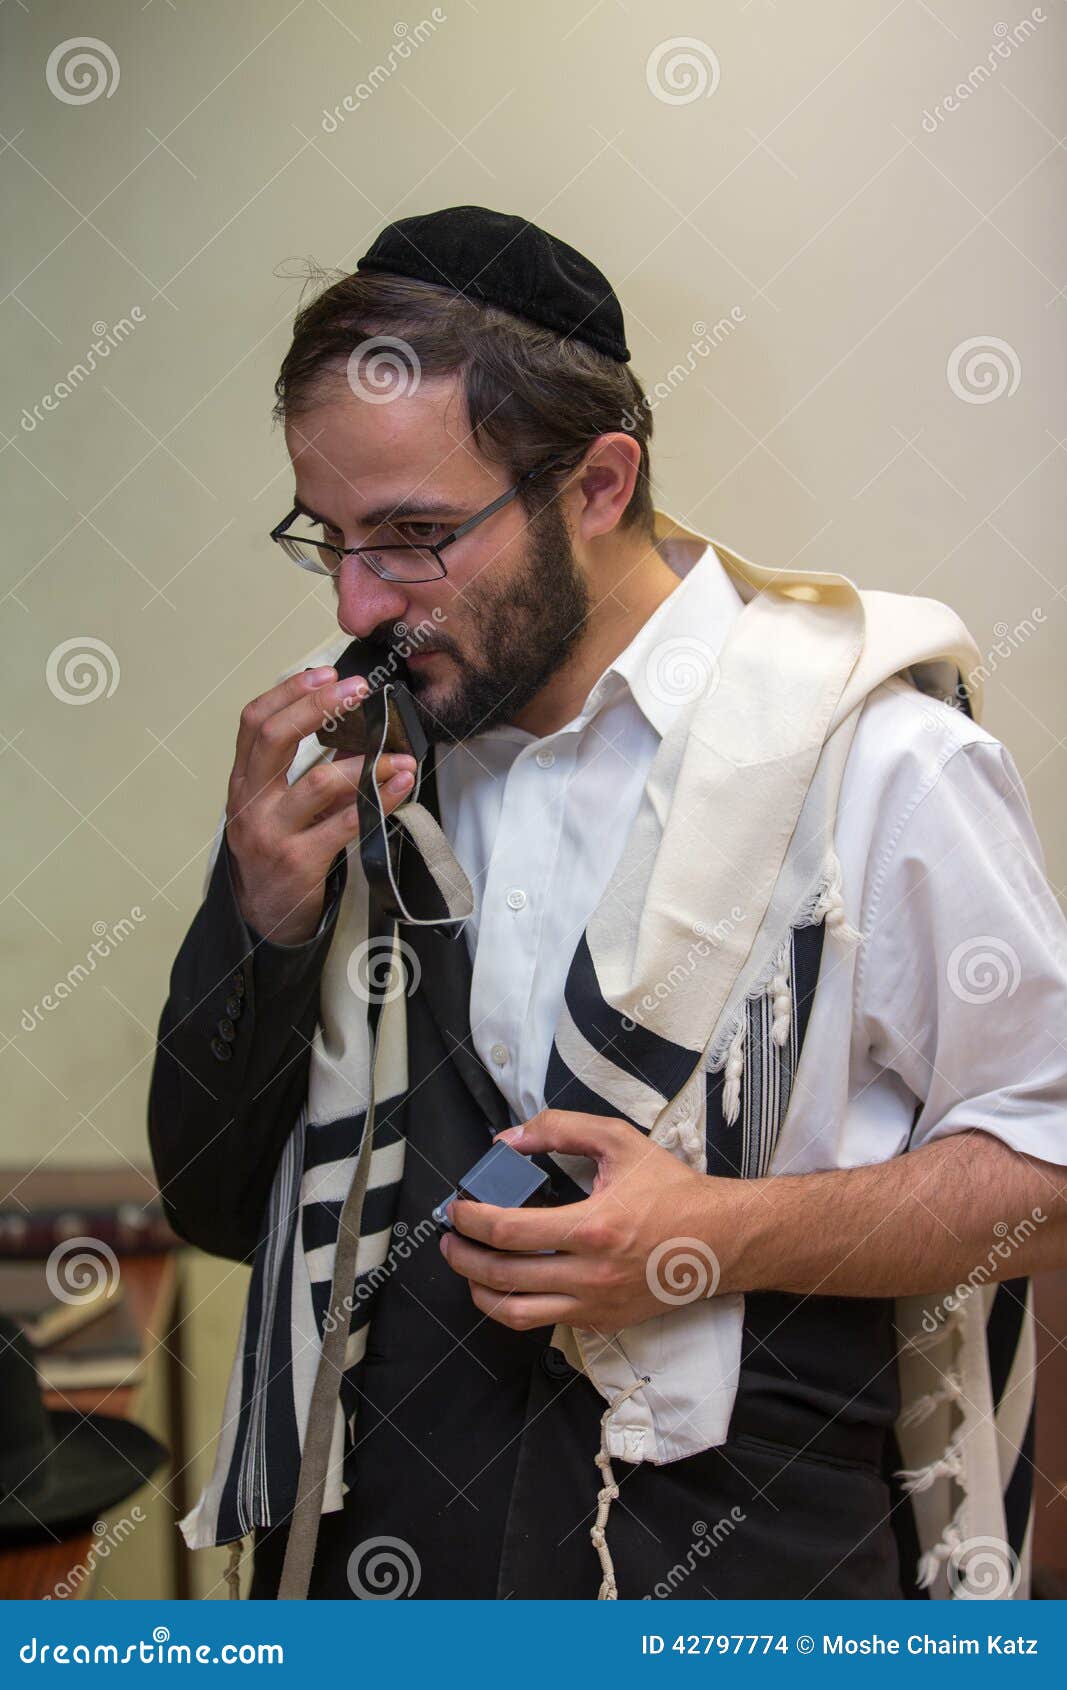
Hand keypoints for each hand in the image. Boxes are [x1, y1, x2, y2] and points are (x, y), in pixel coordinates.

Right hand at [226, 665, 416, 944]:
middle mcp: (249, 802)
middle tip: (358, 689)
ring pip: (318, 782)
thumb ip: (303, 768)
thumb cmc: (277, 849)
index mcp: (243, 780)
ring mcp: (271, 832)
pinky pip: (346, 823)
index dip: (288, 691)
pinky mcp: (298, 861)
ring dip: (367, 763)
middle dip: (318, 706)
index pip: (254, 721)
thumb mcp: (276, 804)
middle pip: (274, 738)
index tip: (326, 672)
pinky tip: (401, 784)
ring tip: (400, 754)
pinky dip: (380, 800)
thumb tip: (352, 724)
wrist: (265, 915)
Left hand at [439, 1109, 739, 1332]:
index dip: (469, 1219)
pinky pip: (544, 1322)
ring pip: (515, 1313)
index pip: (507, 1231)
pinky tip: (506, 1283)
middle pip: (501, 1275)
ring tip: (467, 1267)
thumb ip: (561, 1129)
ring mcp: (596, 1304)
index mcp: (593, 1227)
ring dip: (479, 1290)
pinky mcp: (602, 1321)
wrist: (720, 1241)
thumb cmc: (672, 1190)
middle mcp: (591, 1273)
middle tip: (449, 1238)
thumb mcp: (619, 1141)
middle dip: (461, 1256)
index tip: (456, 1208)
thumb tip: (508, 1140)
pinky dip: (514, 1304)